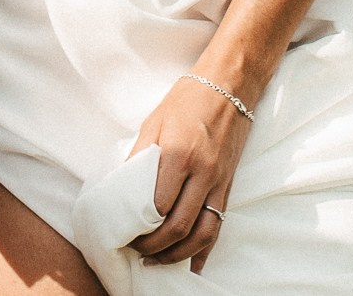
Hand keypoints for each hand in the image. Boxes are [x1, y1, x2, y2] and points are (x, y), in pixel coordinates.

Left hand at [125, 75, 255, 273]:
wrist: (229, 87)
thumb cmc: (186, 101)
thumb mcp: (154, 122)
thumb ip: (139, 156)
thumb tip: (122, 189)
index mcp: (179, 155)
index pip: (158, 205)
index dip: (140, 225)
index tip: (124, 232)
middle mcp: (202, 173)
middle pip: (180, 225)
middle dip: (155, 246)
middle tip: (136, 251)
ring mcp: (219, 182)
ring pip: (202, 232)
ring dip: (179, 254)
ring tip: (158, 261)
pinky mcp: (228, 186)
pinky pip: (218, 225)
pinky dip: (205, 250)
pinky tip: (192, 265)